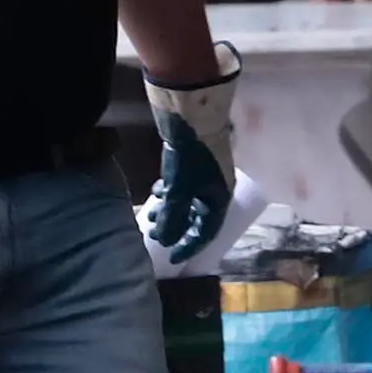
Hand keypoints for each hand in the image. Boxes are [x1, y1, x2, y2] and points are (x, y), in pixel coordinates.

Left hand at [143, 41, 239, 262]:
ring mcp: (207, 174)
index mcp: (220, 199)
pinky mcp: (196, 161)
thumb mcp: (179, 190)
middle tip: (155, 233)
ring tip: (151, 213)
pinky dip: (172, 192)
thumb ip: (171, 217)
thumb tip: (163, 240)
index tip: (172, 258)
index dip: (188, 247)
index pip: (206, 232)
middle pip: (197, 217)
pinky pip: (185, 186)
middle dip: (175, 227)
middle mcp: (217, 188)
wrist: (192, 113)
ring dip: (170, 209)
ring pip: (188, 200)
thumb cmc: (190, 155)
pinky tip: (159, 189)